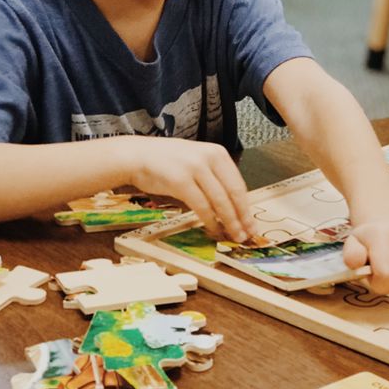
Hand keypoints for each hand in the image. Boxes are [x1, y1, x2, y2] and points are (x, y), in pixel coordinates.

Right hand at [125, 138, 255, 241]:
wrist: (137, 156)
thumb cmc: (166, 162)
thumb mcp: (196, 161)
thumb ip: (214, 177)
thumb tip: (232, 206)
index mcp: (216, 153)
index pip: (238, 183)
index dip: (246, 206)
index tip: (251, 222)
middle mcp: (208, 158)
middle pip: (233, 193)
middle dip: (242, 217)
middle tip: (247, 234)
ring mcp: (194, 168)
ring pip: (219, 201)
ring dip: (229, 222)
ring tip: (234, 236)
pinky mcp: (180, 181)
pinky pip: (201, 206)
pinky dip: (210, 221)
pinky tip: (213, 230)